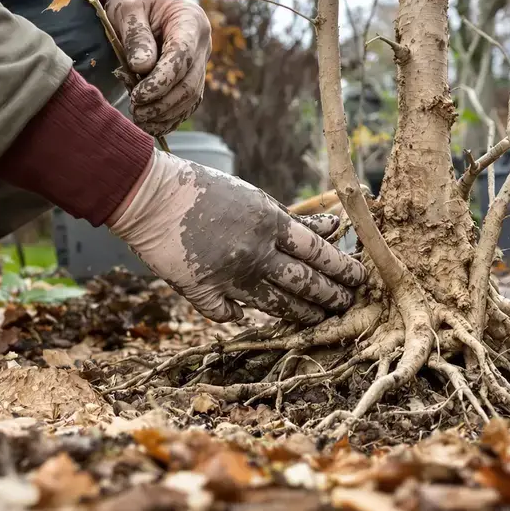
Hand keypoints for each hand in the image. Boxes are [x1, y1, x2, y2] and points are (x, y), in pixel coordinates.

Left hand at [105, 0, 210, 135]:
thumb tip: (142, 68)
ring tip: (140, 119)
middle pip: (190, 83)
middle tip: (135, 111)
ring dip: (166, 114)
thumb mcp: (128, 8)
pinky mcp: (193, 75)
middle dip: (163, 103)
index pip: (182, 57)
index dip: (161, 81)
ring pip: (191, 97)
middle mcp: (202, 44)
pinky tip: (153, 125)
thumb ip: (136, 36)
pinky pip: (188, 102)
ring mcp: (201, 61)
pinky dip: (172, 117)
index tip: (138, 96)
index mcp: (191, 21)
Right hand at [108, 151, 367, 323]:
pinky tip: (249, 318)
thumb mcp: (255, 199)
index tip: (359, 278)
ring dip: (303, 314)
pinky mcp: (204, 292)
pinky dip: (239, 316)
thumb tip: (334, 227)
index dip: (342, 268)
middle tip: (348, 304)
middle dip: (332, 296)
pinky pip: (229, 314)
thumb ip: (292, 220)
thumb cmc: (203, 190)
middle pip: (306, 283)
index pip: (320, 252)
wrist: (150, 196)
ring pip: (278, 305)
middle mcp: (256, 253)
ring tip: (321, 320)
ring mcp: (231, 276)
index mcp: (271, 224)